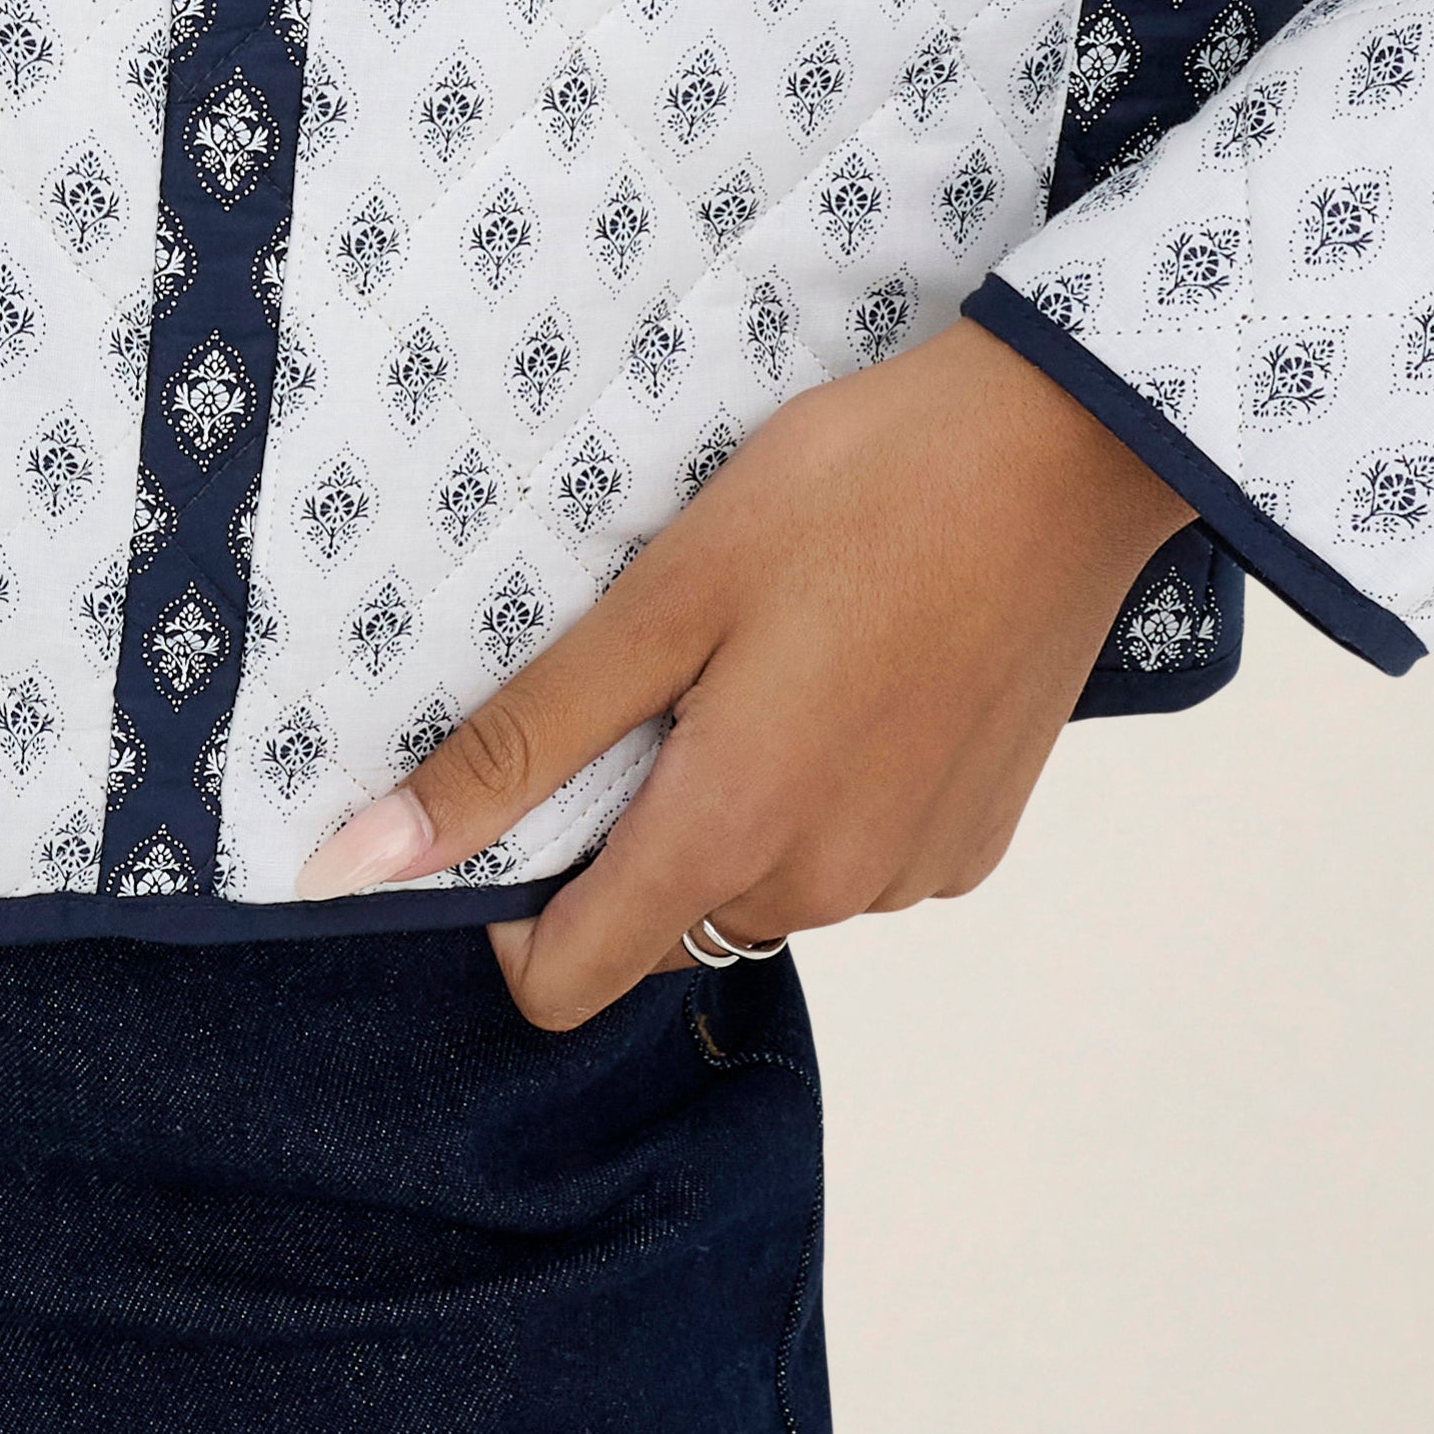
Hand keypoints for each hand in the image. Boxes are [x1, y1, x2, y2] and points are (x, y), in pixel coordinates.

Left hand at [293, 313, 1197, 1029]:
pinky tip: (852, 672)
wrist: (1063, 450)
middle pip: (663, 922)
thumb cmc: (855, 496)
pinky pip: (851, 857)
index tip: (530, 781)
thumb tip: (370, 859)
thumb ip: (521, 741)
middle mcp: (826, 891)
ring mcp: (912, 875)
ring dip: (731, 804)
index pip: (566, 983)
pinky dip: (822, 792)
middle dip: (631, 824)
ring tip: (770, 652)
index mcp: (731, 839)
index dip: (509, 905)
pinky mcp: (973, 843)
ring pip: (759, 885)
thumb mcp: (662, 598)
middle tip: (666, 670)